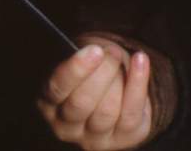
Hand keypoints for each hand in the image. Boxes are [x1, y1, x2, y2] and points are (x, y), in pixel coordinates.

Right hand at [37, 40, 152, 148]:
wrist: (113, 88)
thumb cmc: (92, 69)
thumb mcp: (79, 60)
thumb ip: (82, 57)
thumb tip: (97, 52)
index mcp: (50, 103)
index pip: (58, 89)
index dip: (77, 70)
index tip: (94, 50)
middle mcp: (67, 127)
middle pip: (82, 103)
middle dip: (102, 72)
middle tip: (112, 52)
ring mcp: (93, 138)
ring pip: (106, 112)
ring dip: (119, 78)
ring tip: (122, 58)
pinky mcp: (121, 140)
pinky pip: (131, 115)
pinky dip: (138, 84)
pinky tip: (140, 60)